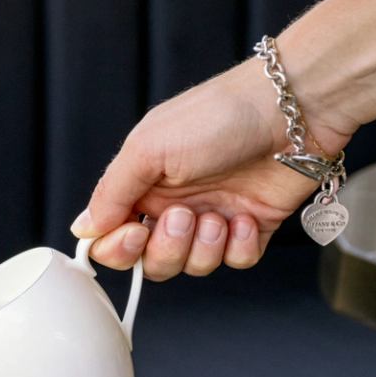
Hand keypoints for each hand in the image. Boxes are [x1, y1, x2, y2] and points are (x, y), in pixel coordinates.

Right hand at [71, 60, 350, 277]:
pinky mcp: (252, 228)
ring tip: (220, 214)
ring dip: (204, 247)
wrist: (292, 110)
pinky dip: (239, 247)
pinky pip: (236, 262)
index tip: (133, 233)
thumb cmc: (218, 116)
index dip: (117, 248)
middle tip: (184, 216)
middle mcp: (174, 205)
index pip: (111, 236)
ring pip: (192, 266)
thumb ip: (111, 193)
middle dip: (166, 249)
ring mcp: (213, 218)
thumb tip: (83, 228)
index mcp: (142, 185)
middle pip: (151, 261)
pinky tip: (246, 218)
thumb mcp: (148, 148)